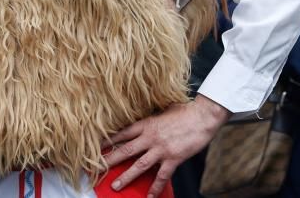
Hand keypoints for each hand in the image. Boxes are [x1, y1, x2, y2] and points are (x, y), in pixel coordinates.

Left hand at [104, 95, 228, 197]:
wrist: (203, 116)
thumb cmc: (185, 111)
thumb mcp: (164, 110)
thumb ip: (152, 118)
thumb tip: (146, 119)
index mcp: (147, 124)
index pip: (123, 133)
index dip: (108, 140)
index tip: (96, 147)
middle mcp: (151, 137)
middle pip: (125, 150)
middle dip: (109, 160)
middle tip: (96, 168)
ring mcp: (161, 149)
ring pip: (139, 165)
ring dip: (126, 176)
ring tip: (116, 185)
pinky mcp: (173, 158)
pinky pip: (161, 176)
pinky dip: (155, 187)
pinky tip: (150, 196)